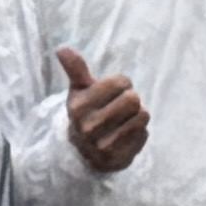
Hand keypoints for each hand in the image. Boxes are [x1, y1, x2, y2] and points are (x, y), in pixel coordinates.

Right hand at [52, 46, 148, 178]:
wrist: (84, 154)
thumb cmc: (86, 114)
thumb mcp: (79, 91)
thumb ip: (75, 69)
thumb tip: (61, 48)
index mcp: (79, 108)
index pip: (120, 82)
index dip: (122, 83)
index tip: (113, 92)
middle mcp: (89, 127)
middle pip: (133, 99)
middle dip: (131, 99)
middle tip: (121, 107)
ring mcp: (104, 145)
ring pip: (142, 115)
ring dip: (137, 115)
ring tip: (124, 120)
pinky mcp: (119, 157)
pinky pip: (144, 133)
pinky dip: (139, 131)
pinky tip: (126, 134)